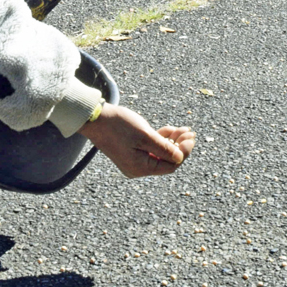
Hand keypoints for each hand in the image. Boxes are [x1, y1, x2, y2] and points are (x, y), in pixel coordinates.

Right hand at [79, 104, 195, 178]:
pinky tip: (171, 130)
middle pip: (166, 160)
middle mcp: (137, 168)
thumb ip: (163, 148)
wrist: (95, 118)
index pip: (170, 165)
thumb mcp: (144, 135)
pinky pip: (151, 148)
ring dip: (173, 141)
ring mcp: (134, 160)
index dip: (183, 153)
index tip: (191, 138)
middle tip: (190, 132)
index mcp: (139, 168)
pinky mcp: (132, 151)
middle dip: (180, 146)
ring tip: (184, 129)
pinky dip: (162, 139)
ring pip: (160, 152)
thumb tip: (180, 158)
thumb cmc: (118, 125)